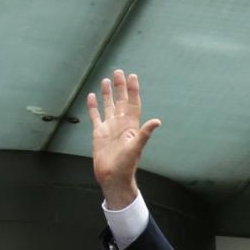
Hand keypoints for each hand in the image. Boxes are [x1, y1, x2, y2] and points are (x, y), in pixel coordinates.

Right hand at [85, 70, 161, 206]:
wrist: (113, 177)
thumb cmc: (126, 165)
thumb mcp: (136, 148)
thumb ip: (145, 134)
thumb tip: (157, 122)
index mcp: (130, 125)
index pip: (132, 103)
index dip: (132, 90)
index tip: (132, 76)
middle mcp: (120, 123)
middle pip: (120, 100)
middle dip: (120, 86)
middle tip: (118, 71)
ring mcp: (109, 127)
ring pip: (108, 106)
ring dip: (108, 94)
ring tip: (106, 80)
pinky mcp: (99, 133)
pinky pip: (95, 116)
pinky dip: (93, 106)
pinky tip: (91, 96)